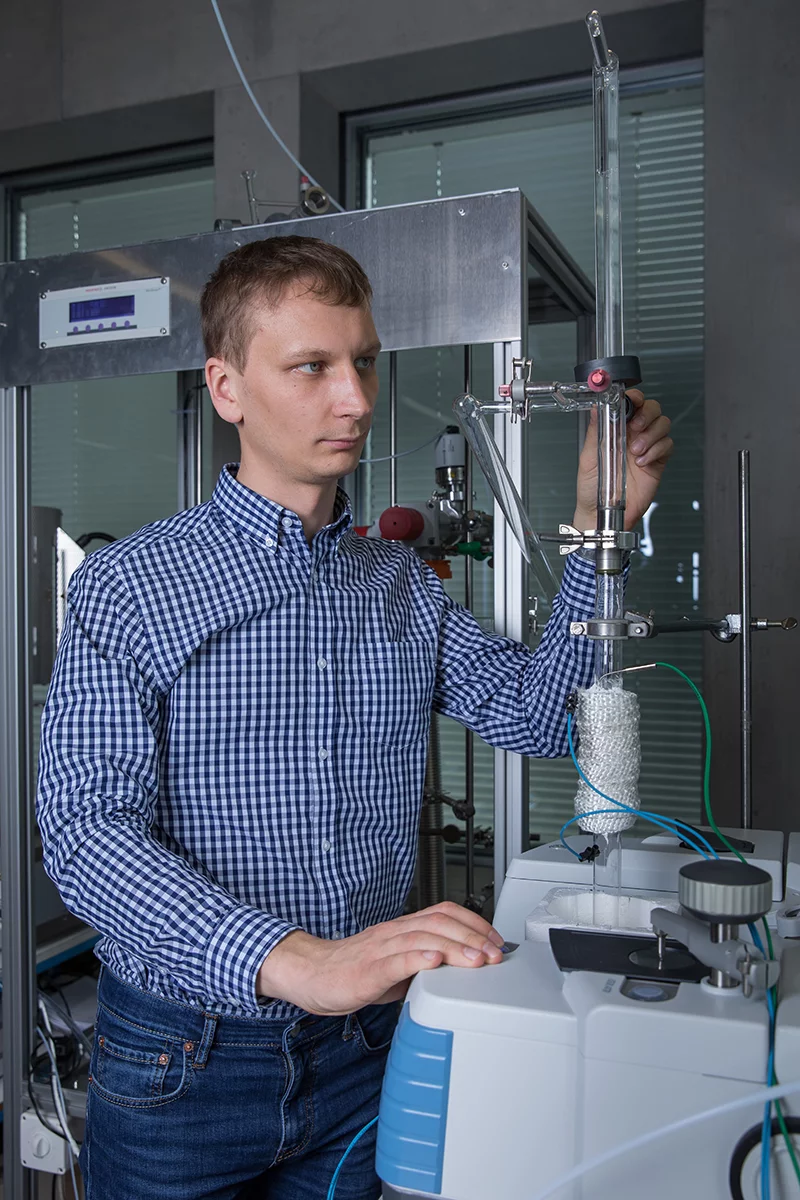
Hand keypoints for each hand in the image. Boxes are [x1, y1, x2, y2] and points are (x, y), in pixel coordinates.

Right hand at [256, 902, 505, 1015]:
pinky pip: (395, 961)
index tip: (496, 940)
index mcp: (404, 929)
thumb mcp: (397, 965)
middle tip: (496, 954)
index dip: (475, 923)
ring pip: (423, 938)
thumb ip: (425, 964)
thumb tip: (459, 972)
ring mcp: (381, 949)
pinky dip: (418, 960)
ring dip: (455, 948)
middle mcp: (395, 932)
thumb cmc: (353, 970)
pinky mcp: (368, 970)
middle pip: (440, 923)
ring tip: (477, 960)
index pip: (445, 913)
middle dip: (473, 937)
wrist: (312, 974)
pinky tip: (434, 963)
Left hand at [572, 389, 672, 531]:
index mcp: (615, 430)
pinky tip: (643, 461)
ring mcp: (646, 448)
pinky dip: (657, 450)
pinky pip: (667, 446)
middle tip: (636, 427)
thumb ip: (596, 432)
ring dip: (651, 434)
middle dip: (647, 414)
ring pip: (663, 425)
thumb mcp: (588, 457)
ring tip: (636, 450)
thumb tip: (596, 408)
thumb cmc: (591, 488)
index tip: (632, 401)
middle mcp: (632, 436)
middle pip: (652, 409)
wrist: (600, 513)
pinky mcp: (656, 462)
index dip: (635, 398)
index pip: (631, 404)